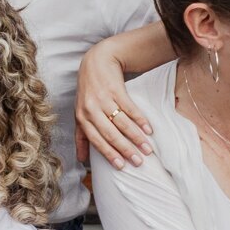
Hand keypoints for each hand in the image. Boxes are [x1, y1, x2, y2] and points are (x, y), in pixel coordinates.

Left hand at [76, 40, 153, 168]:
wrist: (96, 62)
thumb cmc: (88, 92)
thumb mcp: (80, 112)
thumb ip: (81, 136)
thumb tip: (82, 160)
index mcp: (82, 118)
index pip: (96, 140)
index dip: (109, 154)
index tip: (121, 167)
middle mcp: (91, 109)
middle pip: (110, 134)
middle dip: (126, 150)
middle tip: (139, 162)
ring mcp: (104, 99)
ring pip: (122, 123)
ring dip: (136, 137)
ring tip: (148, 149)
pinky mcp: (116, 89)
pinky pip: (130, 108)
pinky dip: (140, 120)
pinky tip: (149, 130)